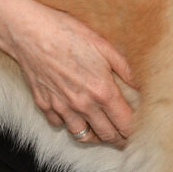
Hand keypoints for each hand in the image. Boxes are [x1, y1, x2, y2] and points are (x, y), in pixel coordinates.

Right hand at [0, 0, 135, 145]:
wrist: (31, 32)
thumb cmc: (68, 33)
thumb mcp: (104, 45)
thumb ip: (126, 68)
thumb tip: (142, 85)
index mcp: (102, 91)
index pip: (124, 123)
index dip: (134, 130)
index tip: (138, 131)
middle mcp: (83, 105)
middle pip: (106, 135)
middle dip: (118, 140)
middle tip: (125, 140)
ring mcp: (61, 108)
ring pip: (82, 135)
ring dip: (95, 137)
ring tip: (103, 134)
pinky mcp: (44, 105)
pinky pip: (59, 124)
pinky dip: (67, 124)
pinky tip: (74, 117)